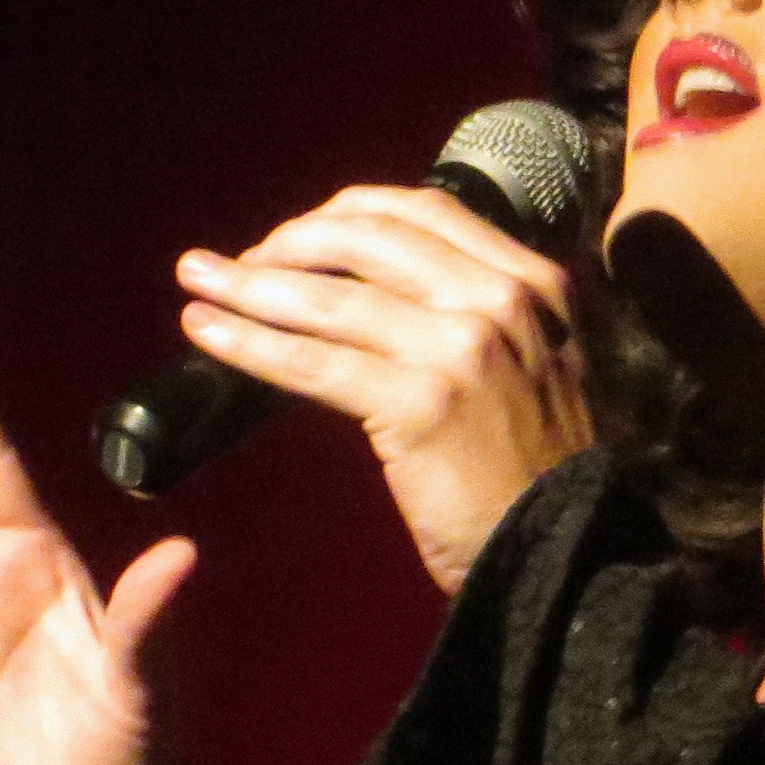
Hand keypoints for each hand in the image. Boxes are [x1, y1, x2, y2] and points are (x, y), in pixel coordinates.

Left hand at [173, 184, 593, 593]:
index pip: (421, 212)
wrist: (567, 553)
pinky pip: (314, 363)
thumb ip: (474, 316)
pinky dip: (249, 343)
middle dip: (289, 241)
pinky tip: (206, 332)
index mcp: (531, 281)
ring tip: (196, 279)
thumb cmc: (537, 472)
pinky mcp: (422, 402)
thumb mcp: (531, 364)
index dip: (344, 215)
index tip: (295, 236)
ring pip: (331, 298)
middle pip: (370, 238)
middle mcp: (502, 299)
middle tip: (238, 263)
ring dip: (249, 283)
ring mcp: (463, 348)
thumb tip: (370, 290)